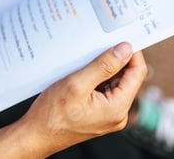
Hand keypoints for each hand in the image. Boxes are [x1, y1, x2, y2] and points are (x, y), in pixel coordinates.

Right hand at [18, 42, 146, 156]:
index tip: (120, 39)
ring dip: (104, 70)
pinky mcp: (99, 115)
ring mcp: (108, 116)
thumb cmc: (51, 114)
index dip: (131, 53)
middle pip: (127, 78)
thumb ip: (104, 66)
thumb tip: (125, 50)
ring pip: (115, 84)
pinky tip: (82, 74)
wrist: (36, 135)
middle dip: (115, 60)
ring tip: (85, 62)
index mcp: (117, 108)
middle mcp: (117, 114)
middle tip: (99, 46)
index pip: (137, 73)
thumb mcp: (77, 83)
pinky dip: (96, 79)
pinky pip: (105, 91)